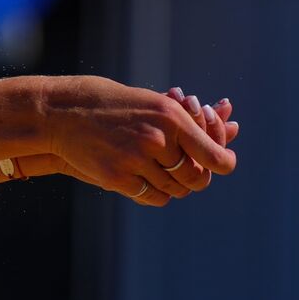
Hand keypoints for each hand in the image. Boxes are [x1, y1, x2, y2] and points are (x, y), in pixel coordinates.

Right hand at [40, 76, 237, 206]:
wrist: (65, 112)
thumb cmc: (114, 105)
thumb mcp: (154, 103)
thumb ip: (190, 120)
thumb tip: (233, 128)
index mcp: (172, 117)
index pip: (213, 154)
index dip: (223, 164)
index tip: (222, 165)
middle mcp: (157, 139)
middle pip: (194, 177)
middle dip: (196, 179)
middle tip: (190, 175)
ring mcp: (135, 159)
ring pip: (173, 189)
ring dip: (173, 186)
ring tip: (165, 175)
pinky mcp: (116, 177)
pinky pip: (150, 196)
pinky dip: (153, 194)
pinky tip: (146, 182)